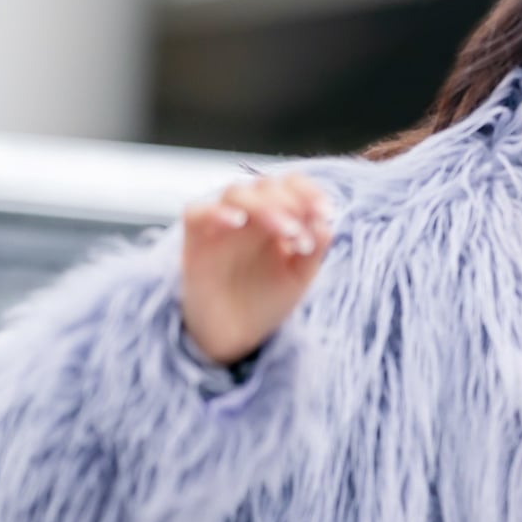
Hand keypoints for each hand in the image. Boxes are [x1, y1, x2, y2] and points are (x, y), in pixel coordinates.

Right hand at [181, 174, 332, 365]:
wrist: (235, 336)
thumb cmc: (266, 301)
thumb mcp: (300, 276)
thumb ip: (315, 248)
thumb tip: (324, 221)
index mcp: (277, 218)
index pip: (290, 185)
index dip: (309, 191)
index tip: (326, 212)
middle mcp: (249, 217)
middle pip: (265, 185)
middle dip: (290, 203)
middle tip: (301, 234)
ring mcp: (221, 226)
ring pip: (235, 193)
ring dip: (264, 206)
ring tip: (286, 232)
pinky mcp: (195, 242)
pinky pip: (196, 212)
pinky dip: (216, 211)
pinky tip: (237, 222)